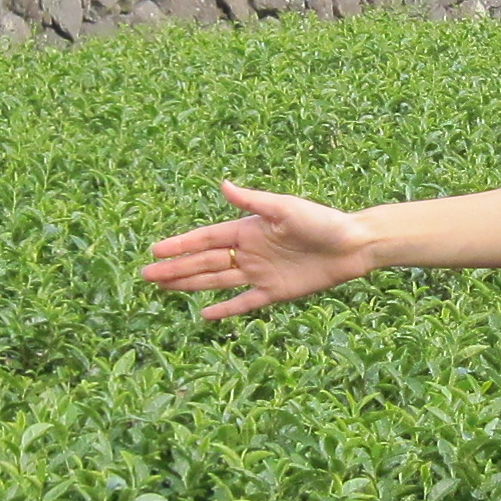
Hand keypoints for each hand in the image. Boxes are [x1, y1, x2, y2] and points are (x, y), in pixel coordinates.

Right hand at [138, 182, 381, 320]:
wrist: (354, 245)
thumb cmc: (322, 221)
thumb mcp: (286, 208)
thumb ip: (253, 201)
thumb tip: (222, 184)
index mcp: (248, 229)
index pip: (206, 239)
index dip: (180, 245)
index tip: (155, 250)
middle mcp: (249, 252)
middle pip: (204, 262)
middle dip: (175, 269)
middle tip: (146, 276)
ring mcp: (260, 273)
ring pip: (217, 281)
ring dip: (190, 285)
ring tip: (164, 288)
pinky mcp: (275, 292)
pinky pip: (244, 302)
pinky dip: (225, 309)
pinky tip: (204, 315)